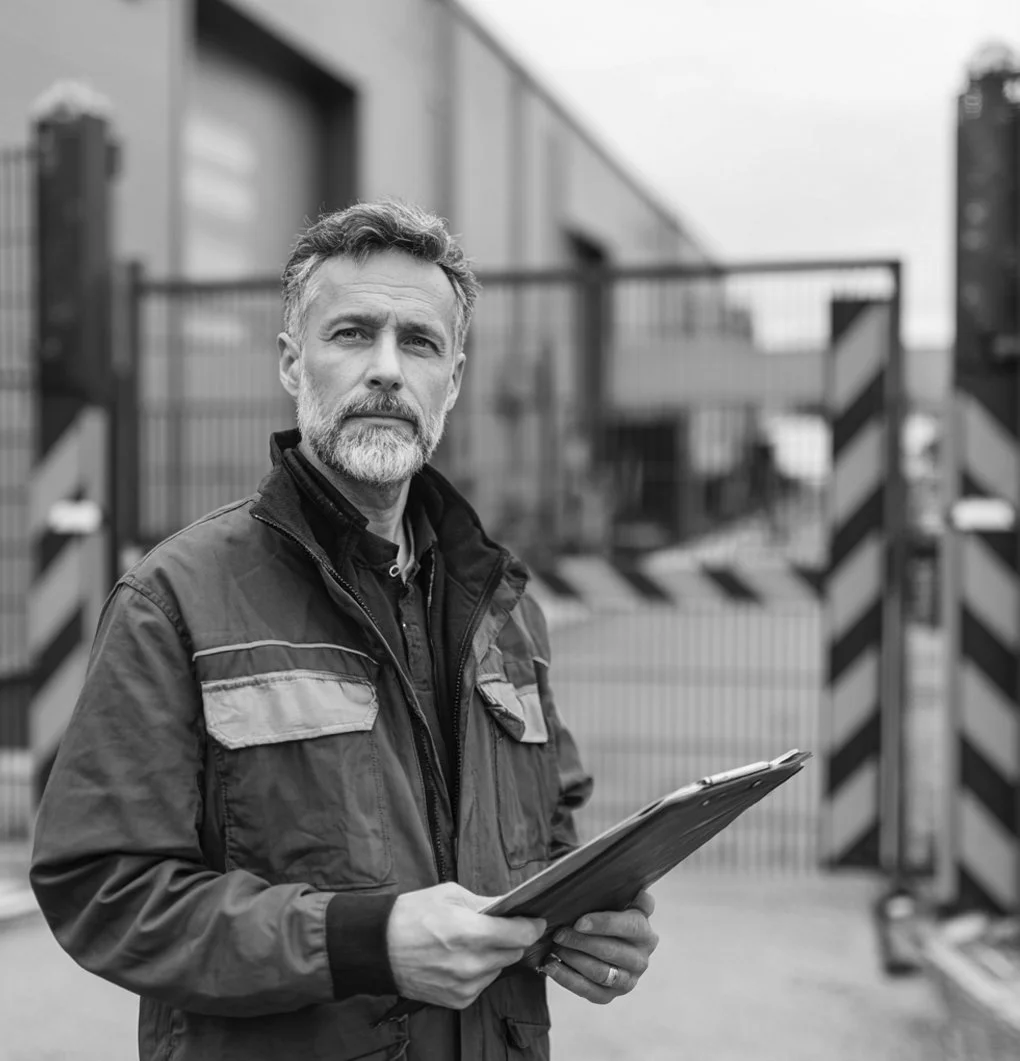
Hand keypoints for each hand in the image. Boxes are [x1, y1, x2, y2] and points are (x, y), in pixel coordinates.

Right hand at [386, 883, 545, 1009]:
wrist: (378, 948)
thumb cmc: (411, 915)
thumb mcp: (449, 895)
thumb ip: (485, 903)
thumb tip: (510, 906)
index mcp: (470, 932)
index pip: (520, 935)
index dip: (532, 925)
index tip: (535, 919)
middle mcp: (471, 964)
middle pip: (513, 953)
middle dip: (511, 938)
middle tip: (497, 926)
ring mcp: (464, 986)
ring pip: (498, 968)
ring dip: (494, 955)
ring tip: (471, 942)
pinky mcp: (457, 1001)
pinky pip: (482, 984)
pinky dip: (479, 971)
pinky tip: (459, 958)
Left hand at [540, 890, 657, 1002]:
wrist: (605, 939)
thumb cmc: (609, 914)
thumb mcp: (621, 900)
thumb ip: (631, 895)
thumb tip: (642, 893)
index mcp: (645, 933)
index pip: (629, 927)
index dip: (604, 924)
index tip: (579, 922)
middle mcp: (640, 960)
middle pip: (611, 951)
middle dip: (581, 942)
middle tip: (559, 933)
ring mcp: (626, 981)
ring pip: (599, 973)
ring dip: (573, 959)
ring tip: (555, 947)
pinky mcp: (609, 996)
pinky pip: (588, 991)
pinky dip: (567, 979)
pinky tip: (551, 966)